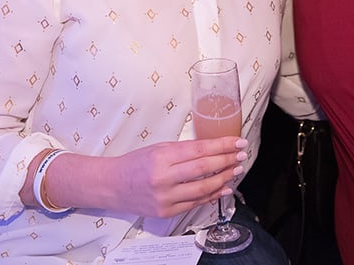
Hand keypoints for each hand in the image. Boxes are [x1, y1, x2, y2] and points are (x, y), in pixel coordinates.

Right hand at [102, 137, 247, 217]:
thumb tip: (212, 148)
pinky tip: (223, 187)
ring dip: (223, 179)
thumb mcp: (158, 149)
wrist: (112, 185)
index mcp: (162, 158)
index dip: (222, 146)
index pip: (199, 150)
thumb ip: (184, 150)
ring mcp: (165, 198)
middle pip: (204, 169)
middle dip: (227, 161)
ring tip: (235, 170)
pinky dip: (211, 195)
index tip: (237, 142)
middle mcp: (164, 179)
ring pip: (203, 189)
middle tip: (241, 155)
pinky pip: (195, 204)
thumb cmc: (135, 163)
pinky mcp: (166, 212)